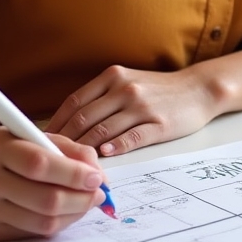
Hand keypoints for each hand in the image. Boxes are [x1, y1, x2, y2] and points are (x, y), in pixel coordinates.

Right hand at [0, 126, 105, 240]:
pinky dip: (60, 223)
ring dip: (75, 213)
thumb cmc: (14, 150)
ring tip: (87, 202)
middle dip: (82, 199)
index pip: (39, 164)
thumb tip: (100, 179)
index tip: (96, 178)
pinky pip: (35, 233)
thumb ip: (73, 152)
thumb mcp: (39, 137)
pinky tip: (66, 211)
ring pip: (43, 222)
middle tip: (99, 194)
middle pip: (45, 199)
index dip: (74, 174)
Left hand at [46, 64, 217, 155]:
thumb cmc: (158, 90)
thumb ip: (101, 97)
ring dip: (84, 150)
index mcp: (113, 77)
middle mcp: (125, 89)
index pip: (75, 102)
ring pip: (103, 130)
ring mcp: (142, 107)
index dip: (56, 123)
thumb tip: (68, 122)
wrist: (198, 89)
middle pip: (84, 118)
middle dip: (63, 140)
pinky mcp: (158, 124)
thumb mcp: (127, 82)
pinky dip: (114, 148)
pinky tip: (104, 157)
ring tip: (70, 165)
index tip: (43, 140)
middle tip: (50, 158)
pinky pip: (131, 138)